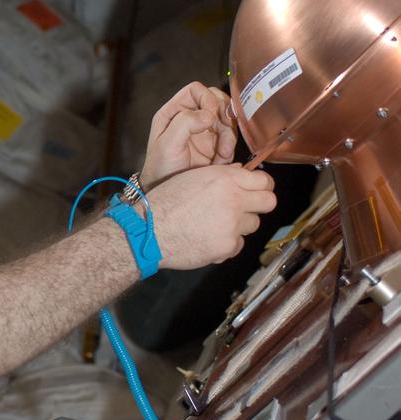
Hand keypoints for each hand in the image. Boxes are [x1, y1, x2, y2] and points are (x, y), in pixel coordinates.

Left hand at [139, 82, 236, 189]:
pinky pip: (231, 137)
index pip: (195, 90)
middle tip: (226, 130)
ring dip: (230, 135)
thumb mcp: (166, 145)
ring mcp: (204, 130)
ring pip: (227, 119)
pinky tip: (221, 161)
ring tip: (223, 153)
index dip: (207, 98)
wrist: (170, 195)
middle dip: (224, 115)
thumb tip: (208, 114)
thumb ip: (184, 124)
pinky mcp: (215, 144)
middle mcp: (190, 117)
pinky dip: (231, 148)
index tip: (211, 116)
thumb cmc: (160, 168)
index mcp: (174, 112)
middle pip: (216, 100)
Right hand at [149, 163, 275, 269]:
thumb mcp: (193, 178)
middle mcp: (234, 199)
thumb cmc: (166, 202)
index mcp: (225, 178)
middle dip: (259, 205)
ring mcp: (233, 224)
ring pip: (253, 224)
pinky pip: (238, 244)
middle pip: (269, 202)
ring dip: (239, 225)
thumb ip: (221, 175)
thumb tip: (241, 174)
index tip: (256, 191)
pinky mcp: (228, 245)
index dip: (262, 186)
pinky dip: (227, 243)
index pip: (264, 181)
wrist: (150, 230)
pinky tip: (208, 238)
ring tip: (216, 224)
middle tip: (246, 208)